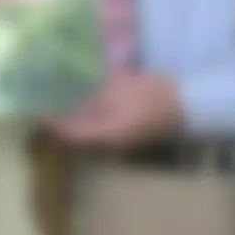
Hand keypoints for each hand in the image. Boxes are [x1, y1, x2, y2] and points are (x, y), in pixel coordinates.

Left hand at [44, 72, 182, 149]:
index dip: (55, 122)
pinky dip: (99, 117)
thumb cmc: (156, 95)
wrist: (194, 103)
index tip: (40, 109)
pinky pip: (109, 128)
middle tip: (55, 100)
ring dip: (84, 118)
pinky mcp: (136, 133)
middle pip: (82, 135)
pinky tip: (98, 100)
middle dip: (68, 119)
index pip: (72, 134)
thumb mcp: (121, 90)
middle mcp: (113, 143)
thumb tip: (73, 102)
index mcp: (107, 134)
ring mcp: (126, 140)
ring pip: (96, 131)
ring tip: (73, 97)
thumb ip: (95, 98)